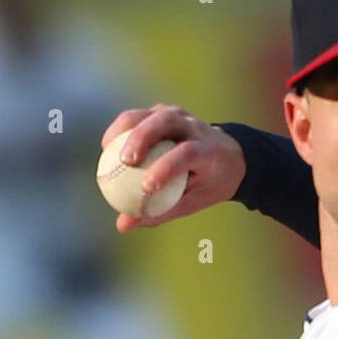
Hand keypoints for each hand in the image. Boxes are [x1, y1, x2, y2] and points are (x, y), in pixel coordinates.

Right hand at [99, 105, 245, 231]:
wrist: (229, 156)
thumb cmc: (208, 185)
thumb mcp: (191, 202)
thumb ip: (159, 212)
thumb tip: (122, 225)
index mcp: (208, 150)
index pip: (187, 153)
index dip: (166, 167)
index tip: (146, 187)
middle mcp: (194, 127)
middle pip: (166, 122)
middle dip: (142, 138)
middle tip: (125, 161)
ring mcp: (179, 116)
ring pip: (150, 114)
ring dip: (126, 129)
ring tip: (108, 150)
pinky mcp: (164, 112)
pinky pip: (139, 116)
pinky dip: (122, 128)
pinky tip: (108, 145)